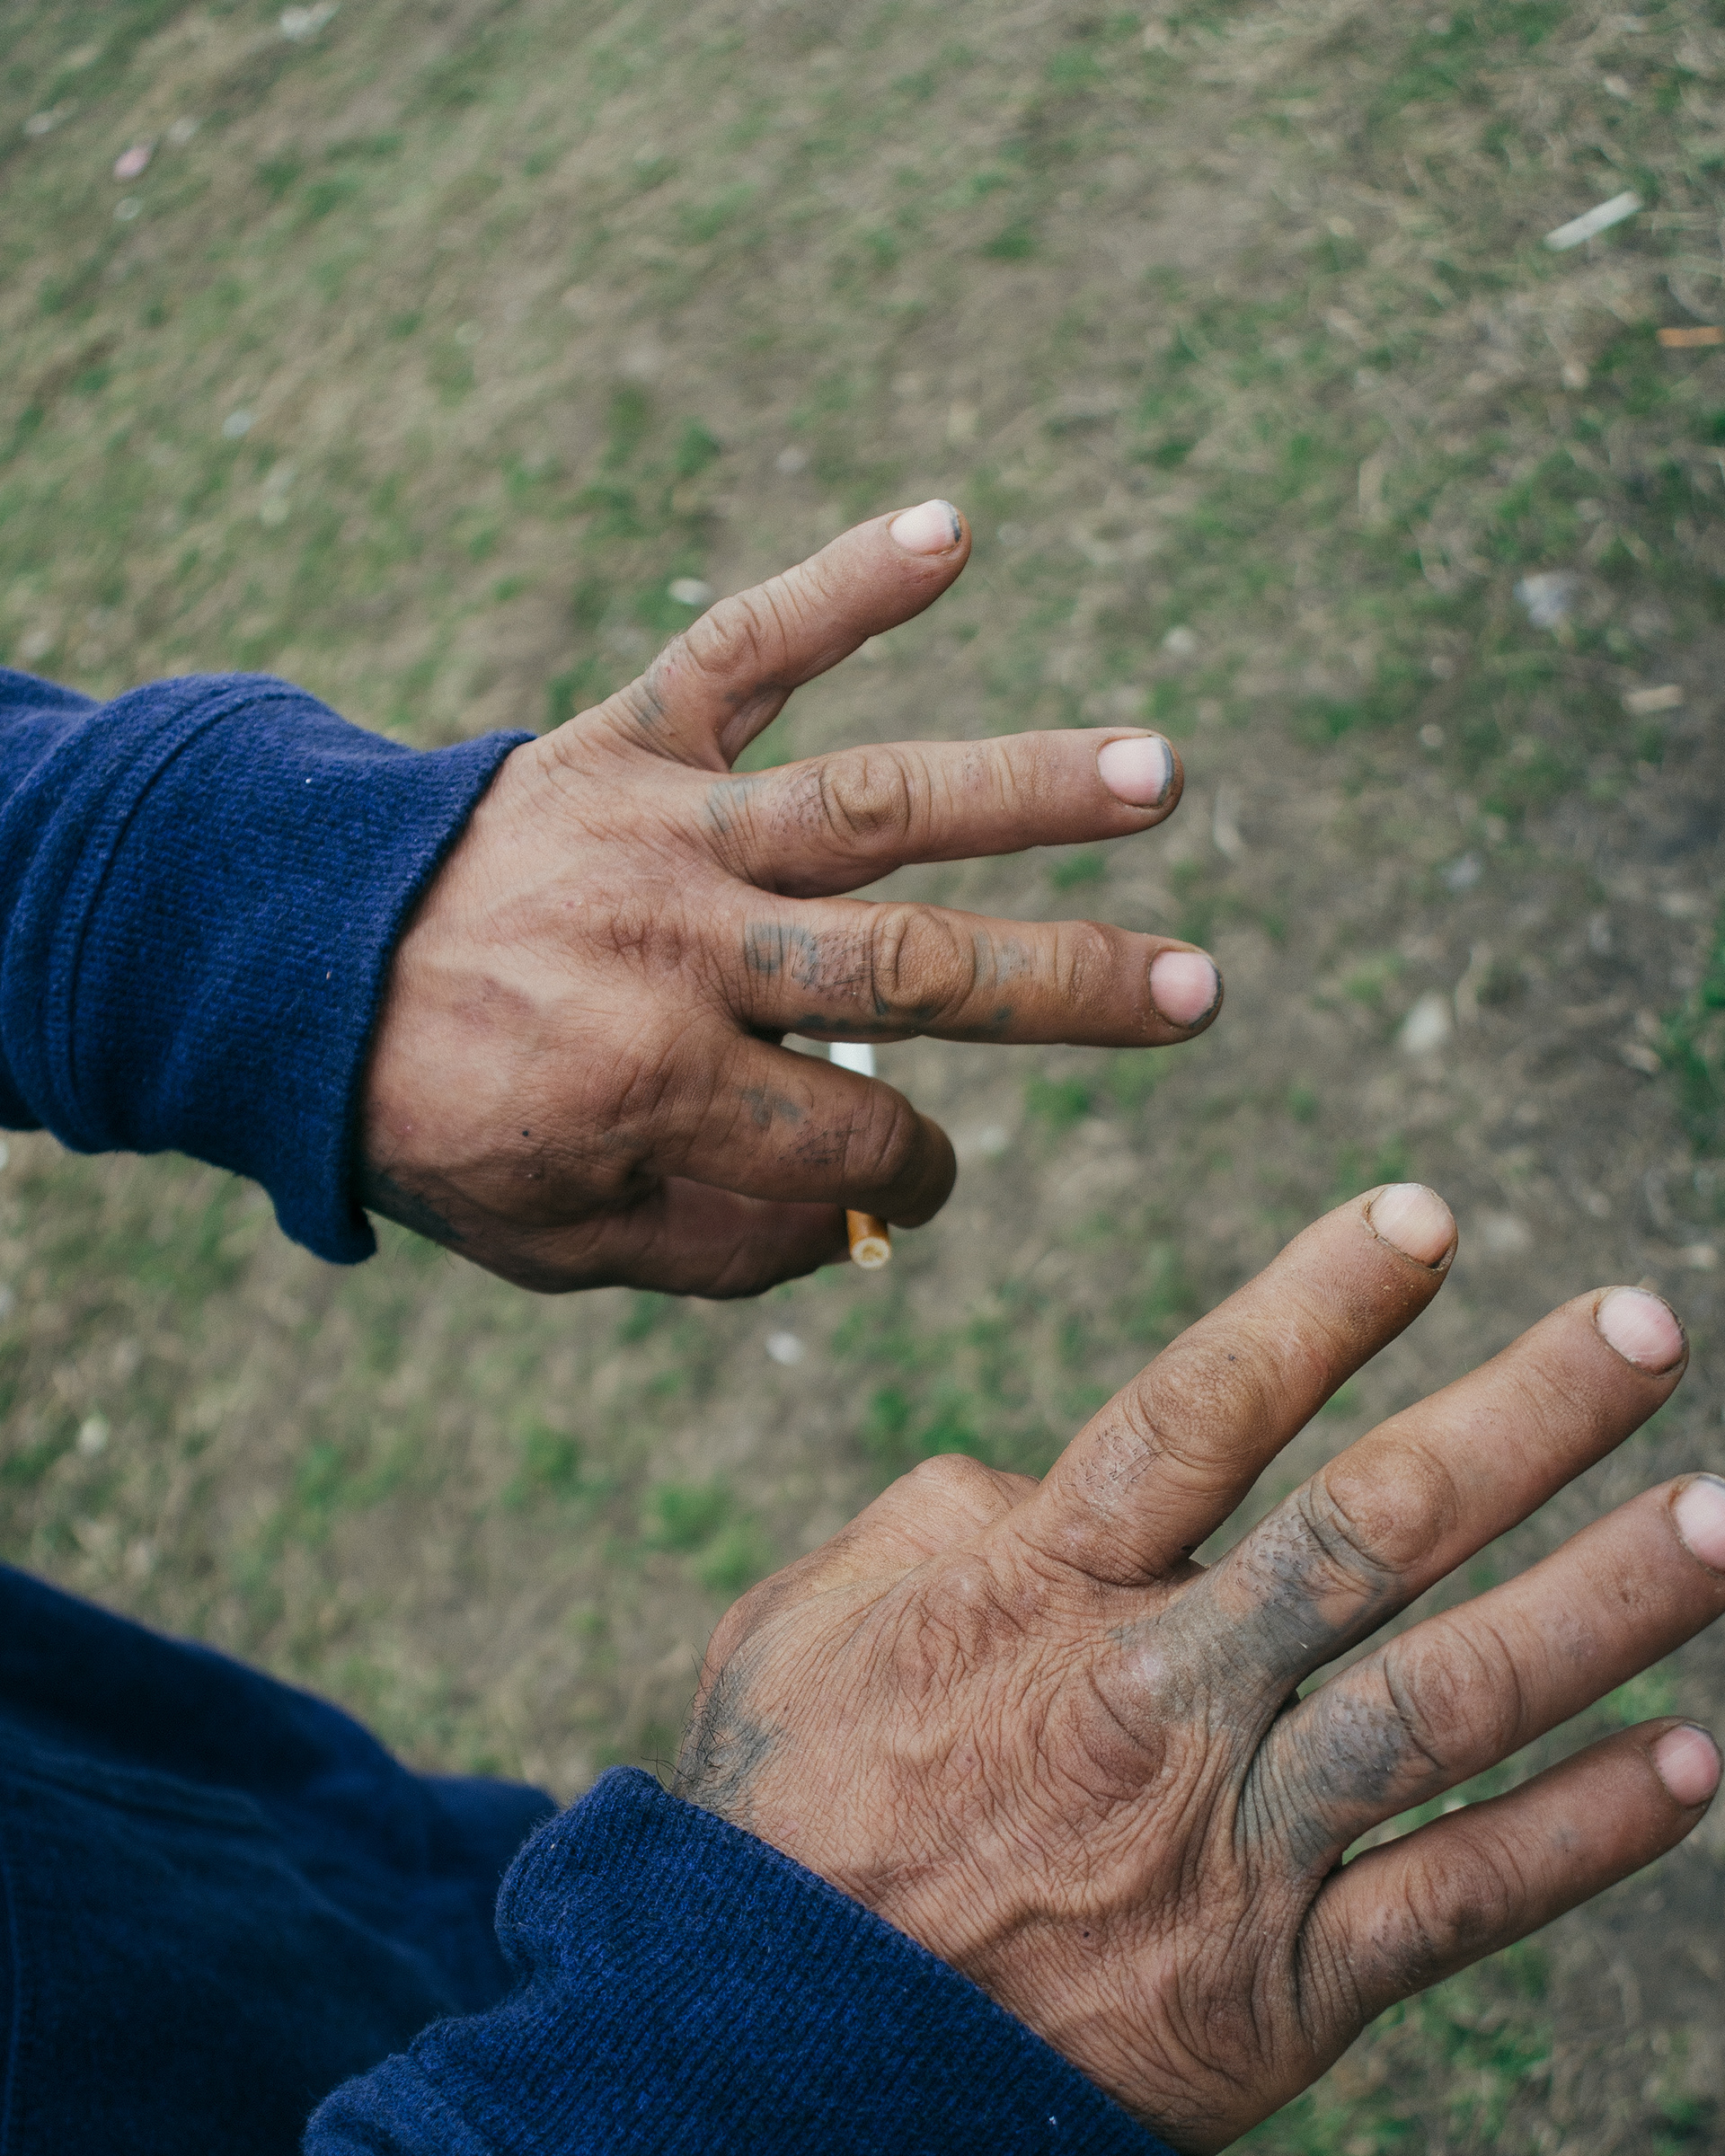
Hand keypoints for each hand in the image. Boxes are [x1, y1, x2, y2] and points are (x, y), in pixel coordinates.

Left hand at [360, 500, 1218, 1292]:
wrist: (291, 967)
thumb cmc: (441, 1120)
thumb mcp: (559, 1238)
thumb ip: (722, 1246)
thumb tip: (866, 1220)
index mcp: (660, 1085)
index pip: (856, 1136)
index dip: (906, 1175)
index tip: (916, 1176)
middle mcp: (681, 949)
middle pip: (913, 965)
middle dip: (1068, 985)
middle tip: (1201, 991)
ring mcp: (666, 830)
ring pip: (874, 805)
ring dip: (1026, 789)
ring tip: (1161, 772)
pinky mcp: (629, 736)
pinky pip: (743, 646)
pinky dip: (844, 583)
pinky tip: (954, 529)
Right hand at [673, 1184, 1724, 2149]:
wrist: (771, 2055)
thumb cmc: (787, 1813)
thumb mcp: (811, 1619)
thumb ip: (937, 1522)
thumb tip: (1031, 1478)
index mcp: (1044, 1588)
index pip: (1208, 1409)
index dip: (1322, 1303)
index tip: (1429, 1215)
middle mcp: (1163, 1692)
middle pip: (1371, 1530)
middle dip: (1520, 1421)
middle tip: (1644, 1327)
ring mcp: (1234, 1841)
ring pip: (1450, 1701)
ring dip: (1602, 1603)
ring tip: (1720, 1520)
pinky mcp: (1278, 1985)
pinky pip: (1459, 1899)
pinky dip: (1583, 1833)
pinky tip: (1694, 1763)